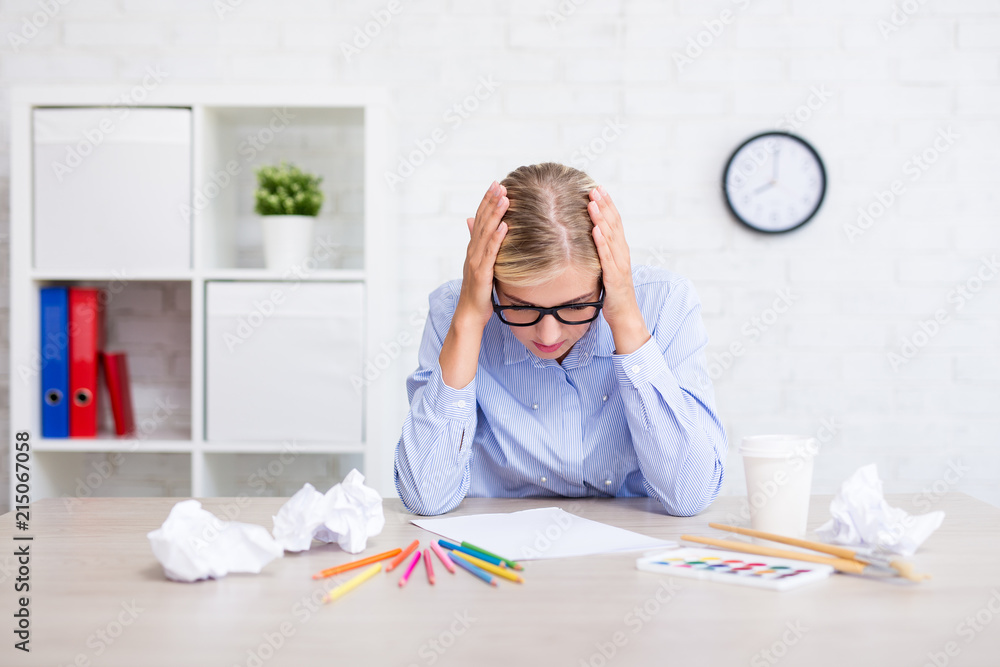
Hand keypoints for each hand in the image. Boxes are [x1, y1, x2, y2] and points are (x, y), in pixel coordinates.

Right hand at [455, 180, 508, 331]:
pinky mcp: (482, 273)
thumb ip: (482, 247)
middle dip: (490, 202)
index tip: (496, 185)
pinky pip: (490, 253)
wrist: (469, 314)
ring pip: (485, 233)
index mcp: (473, 248)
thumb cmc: (478, 291)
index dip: (487, 201)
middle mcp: (472, 251)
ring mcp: (476, 261)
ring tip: (504, 198)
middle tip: (500, 184)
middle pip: (481, 221)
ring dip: (495, 214)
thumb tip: (481, 232)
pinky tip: (505, 226)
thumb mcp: (481, 265)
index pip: (479, 219)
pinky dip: (497, 238)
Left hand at [588, 185, 649, 354]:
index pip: (615, 223)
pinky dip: (602, 242)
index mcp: (620, 252)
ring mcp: (620, 266)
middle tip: (594, 188)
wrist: (625, 317)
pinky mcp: (614, 278)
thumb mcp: (605, 271)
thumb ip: (600, 256)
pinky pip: (607, 257)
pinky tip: (595, 229)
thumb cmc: (613, 296)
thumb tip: (586, 242)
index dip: (607, 205)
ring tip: (593, 202)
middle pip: (614, 225)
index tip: (597, 189)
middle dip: (605, 205)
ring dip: (602, 218)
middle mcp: (622, 255)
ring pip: (611, 237)